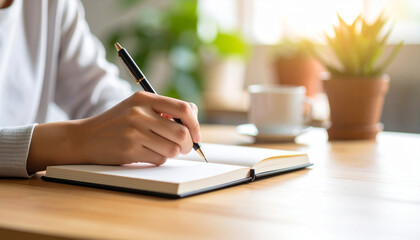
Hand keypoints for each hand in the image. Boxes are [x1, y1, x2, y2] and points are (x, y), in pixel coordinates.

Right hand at [78, 91, 199, 164]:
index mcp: (144, 98)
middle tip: (184, 148)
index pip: (183, 108)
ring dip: (172, 153)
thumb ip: (164, 109)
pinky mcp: (129, 149)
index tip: (197, 135)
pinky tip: (146, 154)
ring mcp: (134, 131)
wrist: (85, 138)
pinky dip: (158, 159)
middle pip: (181, 133)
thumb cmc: (117, 123)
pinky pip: (159, 159)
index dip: (195, 124)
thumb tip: (194, 115)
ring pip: (173, 149)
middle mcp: (139, 113)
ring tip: (161, 149)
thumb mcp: (137, 107)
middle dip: (188, 145)